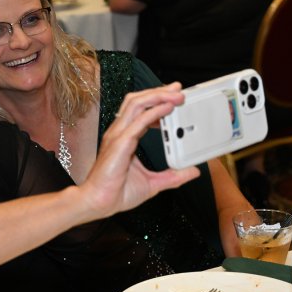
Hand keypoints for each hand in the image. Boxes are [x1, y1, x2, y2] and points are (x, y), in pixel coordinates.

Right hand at [81, 83, 199, 215]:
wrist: (99, 203)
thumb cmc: (116, 193)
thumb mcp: (153, 183)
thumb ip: (173, 176)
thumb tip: (192, 171)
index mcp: (124, 138)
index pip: (140, 111)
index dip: (157, 101)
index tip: (174, 98)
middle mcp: (119, 133)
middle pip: (137, 101)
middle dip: (159, 92)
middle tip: (178, 89)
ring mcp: (118, 136)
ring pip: (136, 104)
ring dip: (158, 96)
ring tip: (176, 94)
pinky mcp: (119, 144)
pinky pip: (138, 122)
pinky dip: (154, 112)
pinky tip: (167, 108)